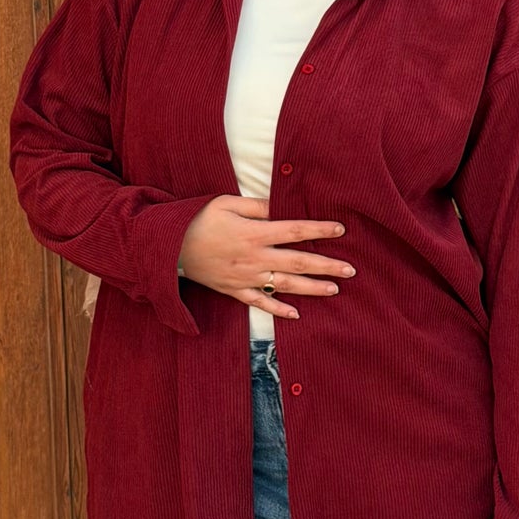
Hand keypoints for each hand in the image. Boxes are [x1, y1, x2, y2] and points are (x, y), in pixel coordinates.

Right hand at [178, 195, 354, 320]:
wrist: (167, 247)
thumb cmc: (197, 219)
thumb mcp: (226, 203)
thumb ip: (257, 206)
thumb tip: (281, 206)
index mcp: (254, 233)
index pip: (294, 231)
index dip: (319, 230)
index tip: (340, 230)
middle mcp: (254, 258)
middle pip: (298, 263)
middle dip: (327, 266)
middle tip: (351, 270)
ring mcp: (245, 278)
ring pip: (285, 285)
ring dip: (312, 289)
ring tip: (334, 289)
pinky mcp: (234, 290)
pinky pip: (260, 302)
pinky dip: (279, 309)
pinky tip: (296, 314)